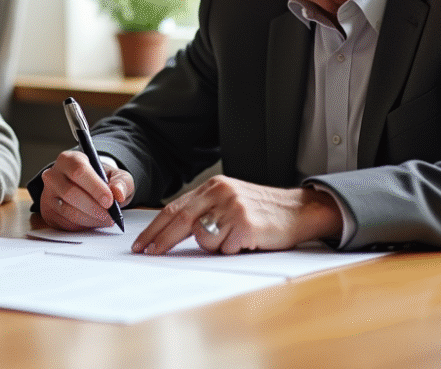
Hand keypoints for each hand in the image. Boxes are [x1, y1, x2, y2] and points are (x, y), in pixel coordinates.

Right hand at [39, 150, 133, 230]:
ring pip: (67, 211)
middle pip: (71, 193)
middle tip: (110, 216)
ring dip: (90, 219)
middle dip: (94, 208)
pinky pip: (64, 223)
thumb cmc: (100, 179)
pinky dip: (82, 226)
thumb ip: (121, 182)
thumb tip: (118, 193)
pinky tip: (93, 222)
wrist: (86, 187)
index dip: (95, 187)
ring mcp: (48, 194)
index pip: (79, 171)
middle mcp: (53, 175)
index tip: (109, 200)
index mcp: (69, 159)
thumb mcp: (116, 175)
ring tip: (105, 220)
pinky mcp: (48, 212)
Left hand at [130, 175, 342, 254]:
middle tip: (147, 253)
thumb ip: (205, 211)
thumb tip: (171, 233)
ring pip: (203, 238)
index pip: (175, 208)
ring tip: (233, 239)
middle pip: (180, 220)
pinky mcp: (246, 224)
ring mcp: (233, 207)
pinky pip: (225, 248)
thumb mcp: (230, 201)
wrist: (299, 210)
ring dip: (213, 247)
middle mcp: (221, 193)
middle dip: (161, 240)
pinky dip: (231, 250)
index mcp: (214, 187)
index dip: (155, 228)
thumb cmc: (262, 211)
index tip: (141, 244)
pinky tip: (247, 240)